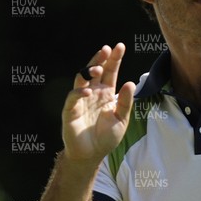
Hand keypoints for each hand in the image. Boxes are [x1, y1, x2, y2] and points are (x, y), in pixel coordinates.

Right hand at [62, 43, 135, 162]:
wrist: (92, 154)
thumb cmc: (107, 137)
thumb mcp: (122, 119)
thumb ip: (125, 102)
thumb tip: (130, 82)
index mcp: (106, 93)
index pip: (110, 72)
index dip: (114, 59)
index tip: (120, 46)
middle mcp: (93, 93)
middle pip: (95, 71)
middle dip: (100, 59)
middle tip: (107, 49)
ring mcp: (80, 100)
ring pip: (81, 80)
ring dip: (88, 72)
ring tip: (97, 69)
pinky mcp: (70, 110)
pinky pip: (72, 98)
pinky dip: (79, 93)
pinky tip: (88, 91)